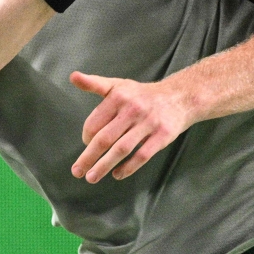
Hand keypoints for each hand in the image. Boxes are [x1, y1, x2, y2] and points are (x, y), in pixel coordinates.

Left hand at [69, 71, 196, 182]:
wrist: (180, 97)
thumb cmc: (142, 94)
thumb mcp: (118, 85)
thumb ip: (94, 84)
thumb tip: (73, 76)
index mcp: (118, 96)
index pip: (94, 122)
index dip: (86, 137)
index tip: (86, 144)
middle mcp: (132, 108)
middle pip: (105, 138)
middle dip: (88, 157)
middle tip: (77, 171)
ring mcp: (148, 122)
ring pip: (121, 149)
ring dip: (104, 166)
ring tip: (92, 177)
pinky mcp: (162, 135)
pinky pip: (142, 155)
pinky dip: (128, 167)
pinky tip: (117, 174)